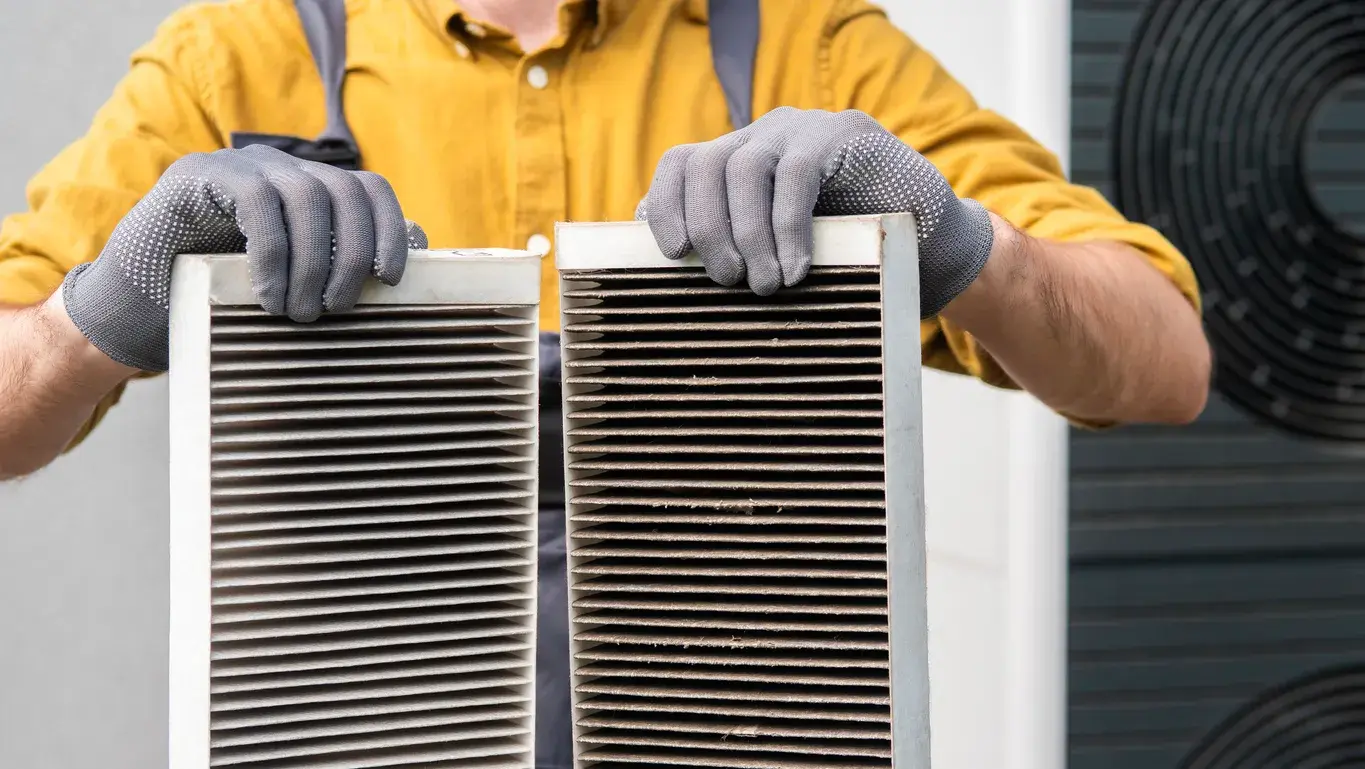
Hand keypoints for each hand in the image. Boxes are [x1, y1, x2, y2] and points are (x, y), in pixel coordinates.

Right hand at [61, 145, 427, 371]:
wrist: (135, 309)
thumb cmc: (222, 305)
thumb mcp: (294, 290)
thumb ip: (340, 272)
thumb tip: (413, 260)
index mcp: (308, 191)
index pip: (368, 189)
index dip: (390, 229)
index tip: (390, 279)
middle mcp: (279, 169)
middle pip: (344, 191)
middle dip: (351, 253)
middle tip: (336, 308)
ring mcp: (239, 167)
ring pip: (308, 196)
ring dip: (314, 261)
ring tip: (301, 311)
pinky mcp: (200, 176)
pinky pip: (259, 202)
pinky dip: (274, 252)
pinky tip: (266, 293)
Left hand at [637, 107, 993, 314]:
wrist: (932, 245)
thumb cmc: (849, 261)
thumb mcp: (781, 257)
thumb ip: (737, 254)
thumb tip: (672, 276)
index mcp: (741, 161)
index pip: (681, 164)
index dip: (665, 204)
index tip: (672, 254)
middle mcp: (765, 136)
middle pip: (704, 164)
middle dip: (708, 227)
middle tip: (728, 281)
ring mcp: (803, 129)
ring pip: (744, 168)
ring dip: (748, 233)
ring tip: (765, 285)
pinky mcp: (843, 134)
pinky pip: (797, 174)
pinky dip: (788, 225)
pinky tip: (797, 267)